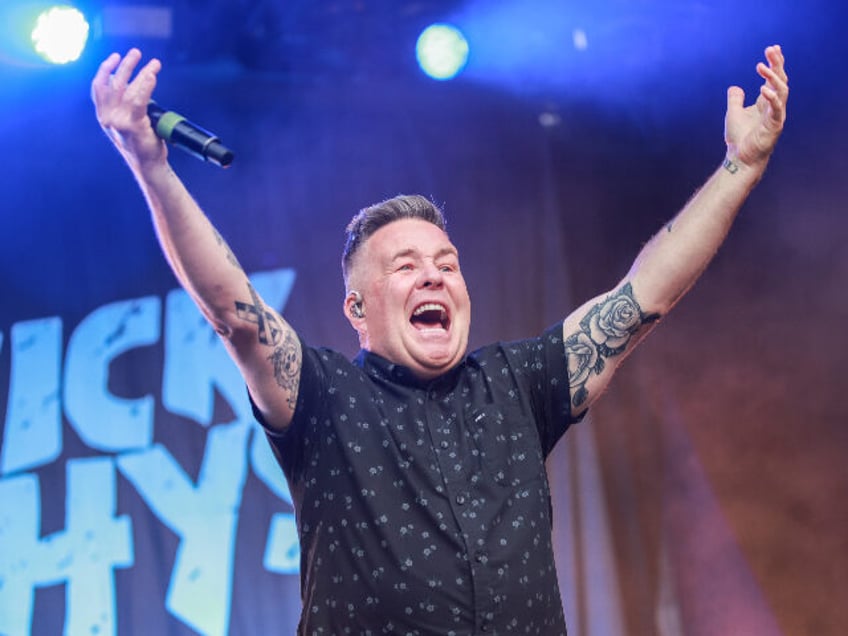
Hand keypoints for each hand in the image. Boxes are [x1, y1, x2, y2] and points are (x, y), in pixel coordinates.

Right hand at [91, 48, 166, 168]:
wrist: (148, 166)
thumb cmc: (142, 144)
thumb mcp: (126, 123)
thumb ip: (123, 106)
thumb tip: (130, 85)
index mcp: (103, 116)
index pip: (98, 87)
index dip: (105, 69)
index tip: (114, 57)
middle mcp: (107, 117)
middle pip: (112, 83)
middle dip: (125, 65)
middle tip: (136, 52)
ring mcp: (118, 122)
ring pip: (126, 89)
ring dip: (140, 72)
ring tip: (153, 63)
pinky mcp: (132, 125)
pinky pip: (138, 99)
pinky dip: (146, 85)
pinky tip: (152, 76)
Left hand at [724, 45, 788, 168]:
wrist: (740, 158)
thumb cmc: (739, 138)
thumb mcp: (733, 113)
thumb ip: (735, 99)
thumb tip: (735, 87)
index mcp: (766, 102)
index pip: (774, 78)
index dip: (774, 63)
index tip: (772, 48)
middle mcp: (774, 106)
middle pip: (781, 80)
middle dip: (777, 64)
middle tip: (771, 50)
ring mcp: (776, 115)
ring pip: (782, 91)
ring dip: (773, 77)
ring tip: (762, 66)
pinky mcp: (774, 126)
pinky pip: (777, 109)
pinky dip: (772, 98)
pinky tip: (764, 88)